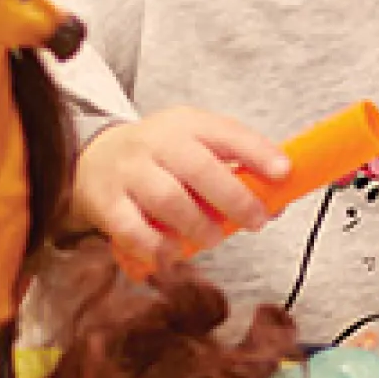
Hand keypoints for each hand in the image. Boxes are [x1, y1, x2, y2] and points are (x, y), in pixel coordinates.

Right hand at [74, 109, 287, 272]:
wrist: (95, 157)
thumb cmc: (159, 157)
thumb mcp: (196, 146)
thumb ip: (233, 168)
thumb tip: (276, 203)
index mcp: (186, 125)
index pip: (226, 133)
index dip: (257, 152)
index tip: (284, 172)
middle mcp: (156, 144)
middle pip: (198, 168)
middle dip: (233, 197)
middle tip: (255, 220)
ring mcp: (129, 173)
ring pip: (167, 199)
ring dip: (198, 225)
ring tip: (212, 237)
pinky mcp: (106, 203)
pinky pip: (132, 229)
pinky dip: (157, 246)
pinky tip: (172, 252)